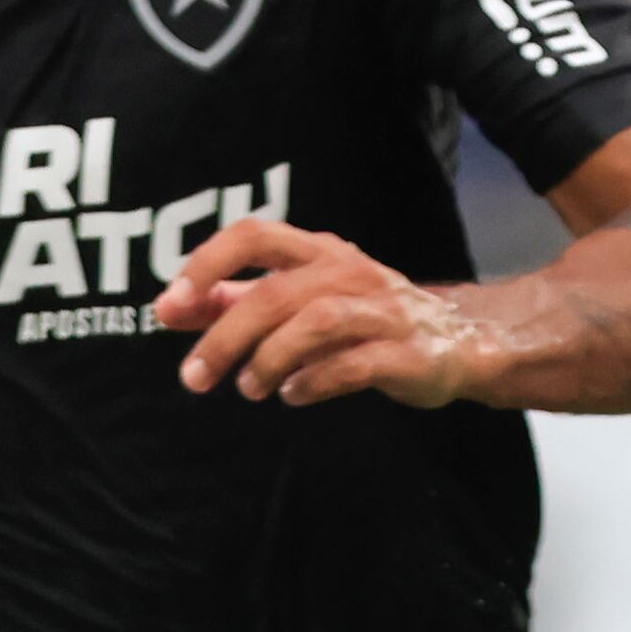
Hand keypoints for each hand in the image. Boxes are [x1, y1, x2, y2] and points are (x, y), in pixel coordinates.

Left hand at [155, 213, 503, 408]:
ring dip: (269, 359)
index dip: (207, 264)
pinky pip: (355, 364)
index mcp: (320, 252)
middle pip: (274, 294)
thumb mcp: (300, 300)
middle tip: (195, 377)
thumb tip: (167, 309)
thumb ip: (235, 301)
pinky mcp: (410, 353)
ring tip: (249, 388)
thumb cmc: (367, 319)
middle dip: (225, 338)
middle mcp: (351, 272)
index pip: (253, 236)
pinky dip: (315, 381)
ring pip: (314, 323)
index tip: (170, 304)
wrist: (462, 342)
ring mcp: (384, 311)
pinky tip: (294, 395)